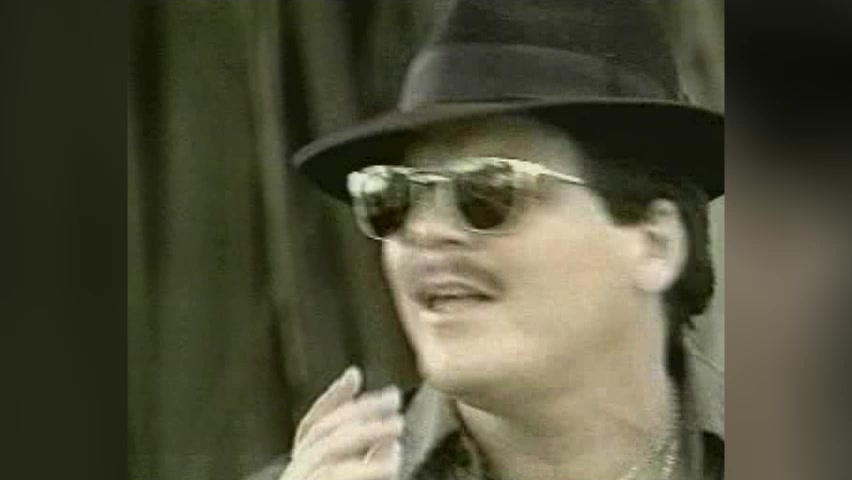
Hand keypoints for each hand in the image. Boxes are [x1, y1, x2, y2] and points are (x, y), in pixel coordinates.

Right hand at [279, 367, 403, 479]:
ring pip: (327, 449)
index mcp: (306, 471)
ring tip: (398, 425)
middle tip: (394, 397)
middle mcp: (296, 476)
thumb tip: (392, 444)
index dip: (332, 398)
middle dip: (359, 410)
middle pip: (321, 432)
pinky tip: (391, 463)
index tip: (354, 374)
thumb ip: (373, 465)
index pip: (312, 428)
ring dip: (366, 432)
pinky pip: (334, 476)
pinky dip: (366, 469)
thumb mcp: (368, 478)